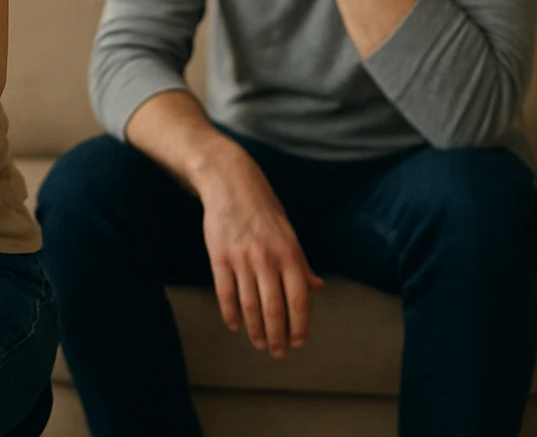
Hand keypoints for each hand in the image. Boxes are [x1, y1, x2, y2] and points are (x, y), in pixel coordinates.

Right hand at [199, 167, 324, 358]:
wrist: (229, 182)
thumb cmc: (263, 207)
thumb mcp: (289, 232)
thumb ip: (301, 263)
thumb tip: (318, 288)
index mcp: (289, 253)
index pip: (299, 299)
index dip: (299, 326)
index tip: (298, 343)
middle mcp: (267, 258)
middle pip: (274, 308)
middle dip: (277, 336)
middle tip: (278, 353)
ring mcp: (241, 259)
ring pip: (250, 306)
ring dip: (256, 330)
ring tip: (259, 343)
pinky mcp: (219, 257)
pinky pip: (225, 293)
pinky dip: (230, 314)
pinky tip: (235, 326)